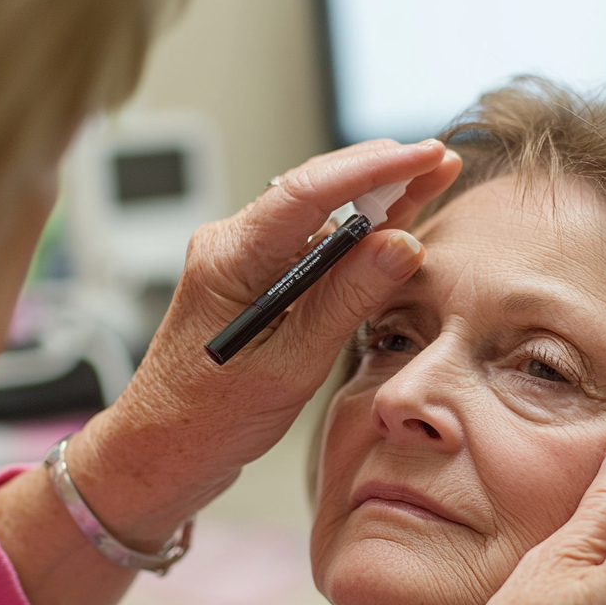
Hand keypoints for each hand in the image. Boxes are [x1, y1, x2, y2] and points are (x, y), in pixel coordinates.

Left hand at [71, 139, 461, 542]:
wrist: (162, 450)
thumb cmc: (207, 419)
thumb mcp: (288, 368)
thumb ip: (345, 303)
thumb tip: (401, 245)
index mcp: (228, 258)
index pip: (307, 191)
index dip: (374, 168)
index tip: (425, 155)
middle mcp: (231, 245)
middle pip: (317, 192)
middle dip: (384, 173)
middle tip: (442, 160)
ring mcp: (243, 261)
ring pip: (319, 216)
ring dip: (375, 200)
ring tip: (433, 179)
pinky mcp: (257, 281)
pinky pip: (313, 247)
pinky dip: (357, 236)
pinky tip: (395, 222)